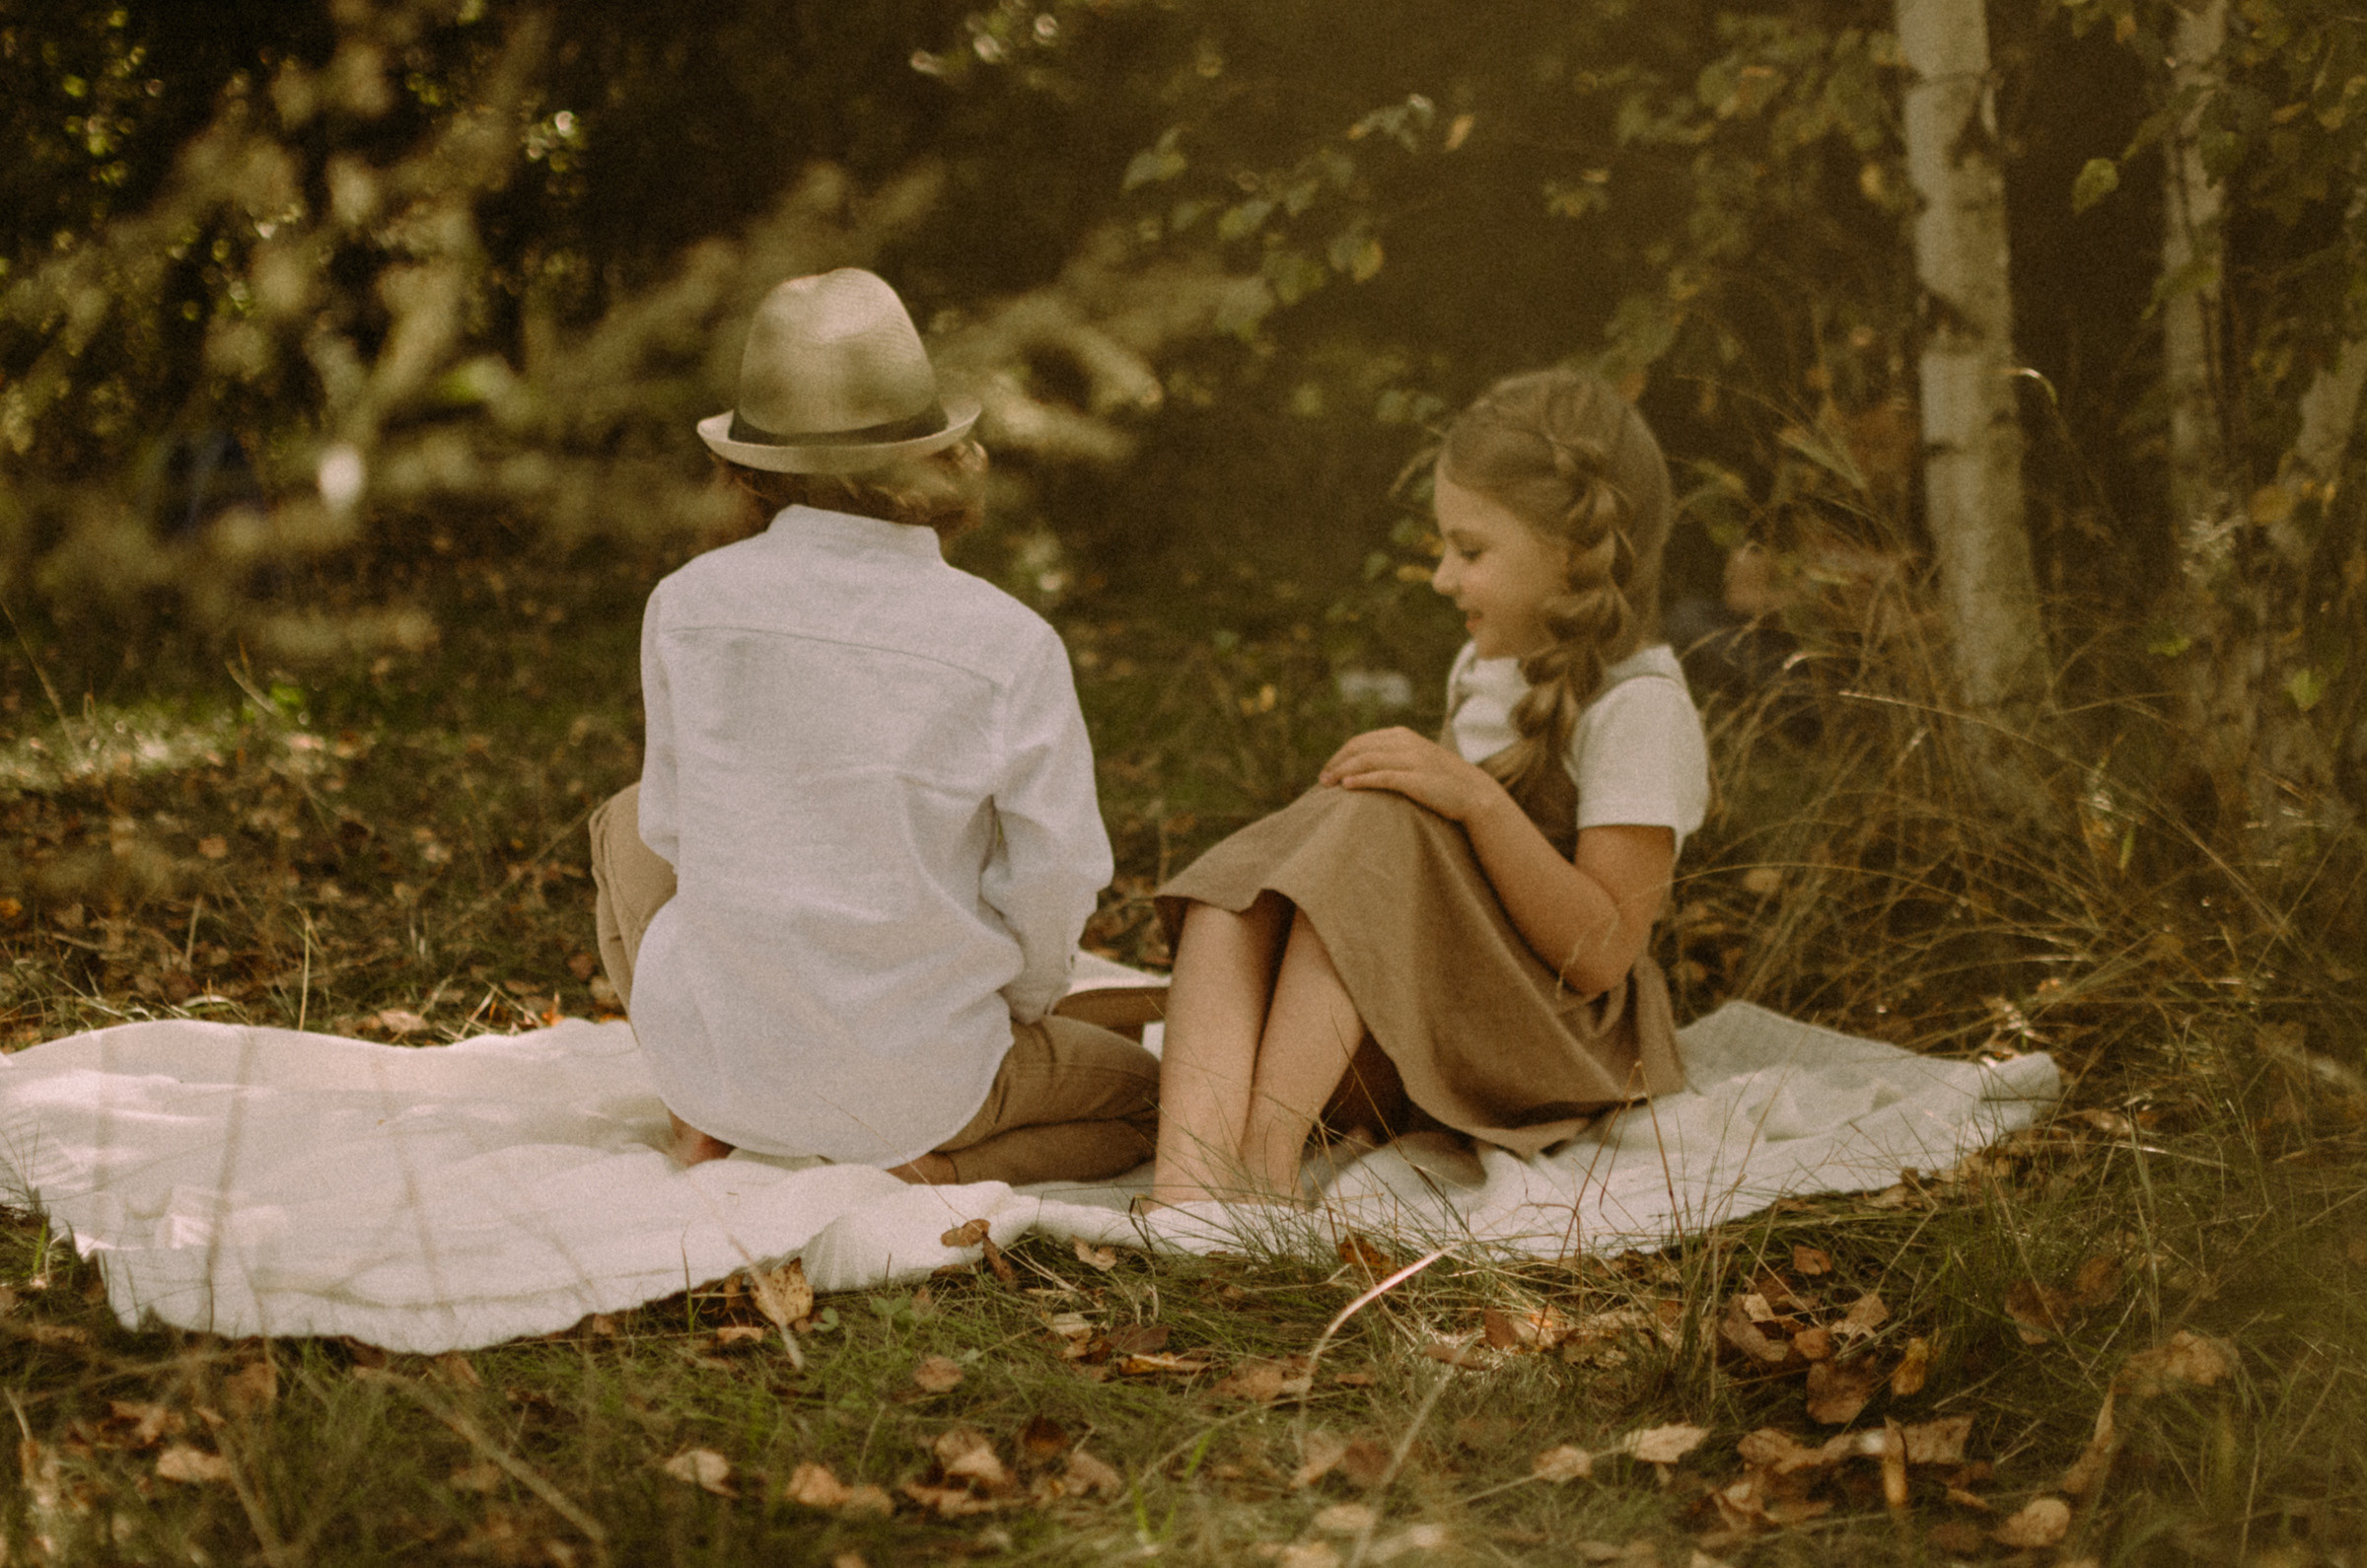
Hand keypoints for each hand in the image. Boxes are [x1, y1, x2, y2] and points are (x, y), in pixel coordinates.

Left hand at [1317, 727, 1508, 823]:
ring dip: (1343, 771)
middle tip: (1321, 780)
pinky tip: (1347, 786)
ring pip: (1367, 760)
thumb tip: (1363, 766)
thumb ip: (1392, 757)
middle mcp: (1405, 743)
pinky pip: (1383, 777)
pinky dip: (1362, 779)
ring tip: (1327, 784)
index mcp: (1402, 736)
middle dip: (1336, 762)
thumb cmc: (1441, 781)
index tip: (1328, 770)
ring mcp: (1411, 760)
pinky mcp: (1416, 779)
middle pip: (1359, 748)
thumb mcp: (1415, 760)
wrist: (1474, 794)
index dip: (1340, 755)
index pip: (1361, 740)